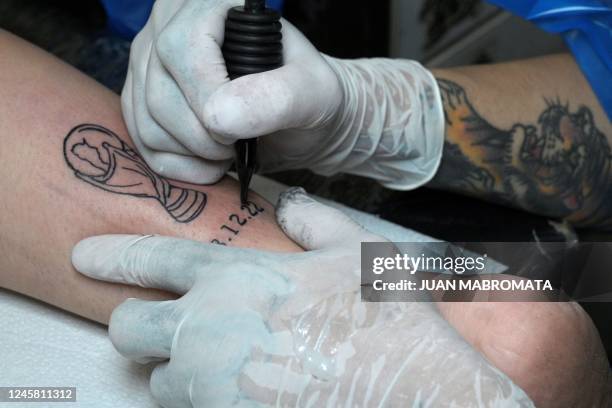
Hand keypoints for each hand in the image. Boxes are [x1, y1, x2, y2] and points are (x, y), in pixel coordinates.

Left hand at [72, 189, 531, 406]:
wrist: (412, 389)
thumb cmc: (383, 316)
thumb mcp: (354, 251)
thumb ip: (314, 220)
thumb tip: (289, 202)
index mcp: (236, 276)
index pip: (154, 257)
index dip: (114, 254)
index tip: (85, 255)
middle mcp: (209, 328)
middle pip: (126, 328)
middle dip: (137, 323)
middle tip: (166, 323)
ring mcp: (212, 382)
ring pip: (154, 379)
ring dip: (172, 369)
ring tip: (214, 362)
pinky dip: (199, 400)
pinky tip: (239, 387)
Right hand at [123, 0, 444, 188]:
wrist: (301, 122)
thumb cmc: (310, 98)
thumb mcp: (314, 92)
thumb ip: (279, 97)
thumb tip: (219, 118)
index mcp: (209, 6)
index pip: (183, 49)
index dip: (209, 99)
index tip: (241, 127)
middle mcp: (167, 29)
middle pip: (159, 94)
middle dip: (205, 137)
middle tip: (240, 144)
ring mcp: (148, 67)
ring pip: (146, 124)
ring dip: (194, 155)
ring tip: (229, 150)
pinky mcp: (141, 103)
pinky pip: (143, 145)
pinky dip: (180, 168)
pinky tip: (210, 163)